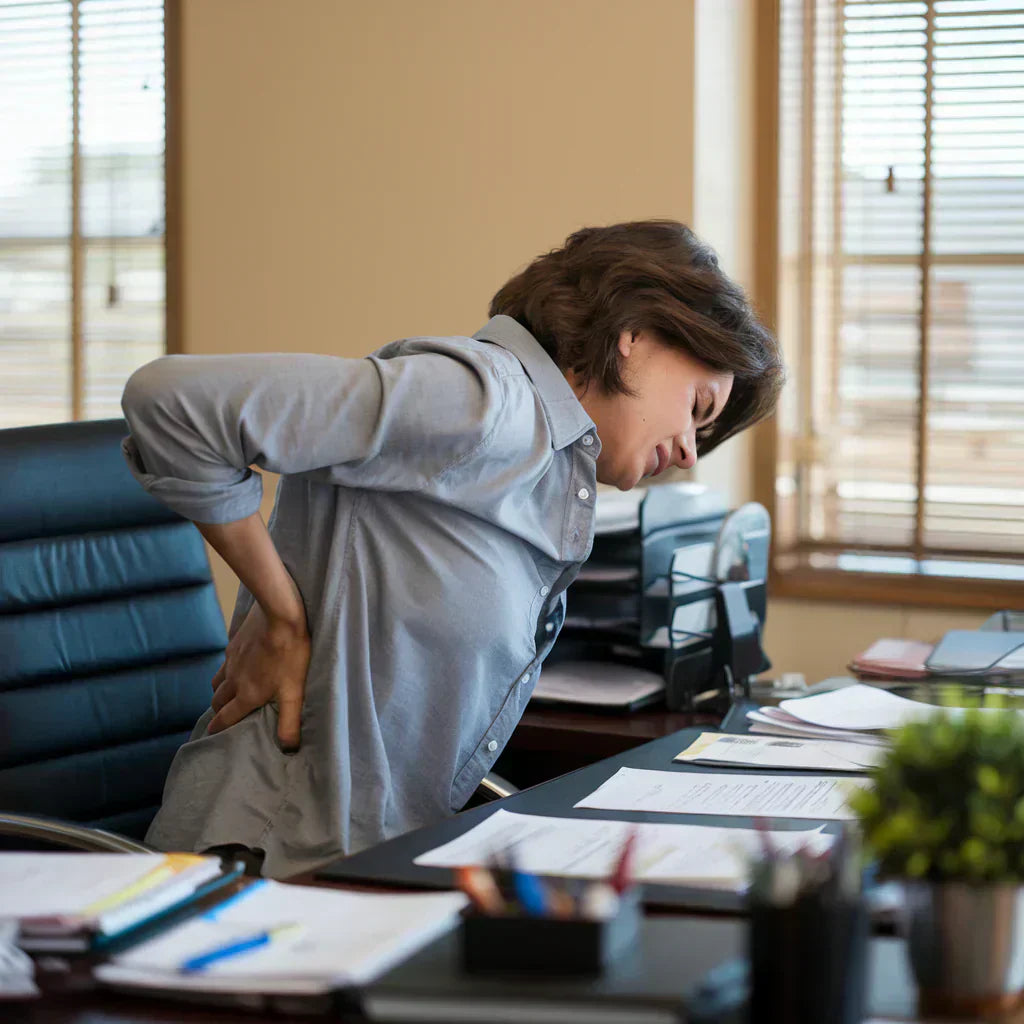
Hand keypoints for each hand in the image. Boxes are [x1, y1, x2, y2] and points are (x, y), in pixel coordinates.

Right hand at [208, 601, 310, 750]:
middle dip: (218, 710)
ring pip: (218, 680)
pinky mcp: (235, 643)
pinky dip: (227, 668)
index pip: (225, 717)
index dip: (217, 728)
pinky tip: (239, 664)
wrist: (280, 615)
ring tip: (228, 693)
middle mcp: (234, 680)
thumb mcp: (294, 691)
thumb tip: (288, 748)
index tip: (210, 735)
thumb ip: (289, 721)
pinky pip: (226, 661)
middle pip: (218, 700)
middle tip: (222, 715)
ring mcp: (232, 660)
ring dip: (220, 690)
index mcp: (246, 694)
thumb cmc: (290, 655)